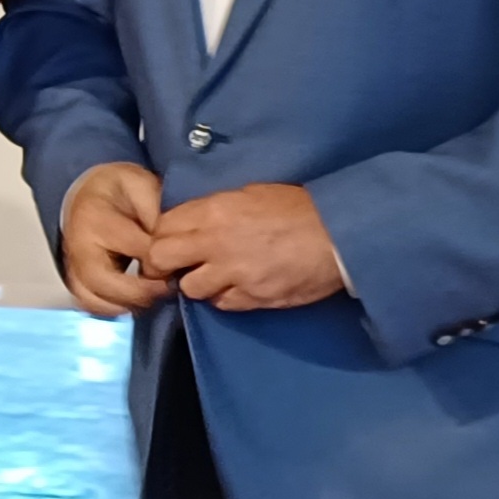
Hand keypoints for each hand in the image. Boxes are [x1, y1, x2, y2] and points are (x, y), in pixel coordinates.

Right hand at [59, 162, 168, 315]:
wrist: (90, 193)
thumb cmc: (120, 190)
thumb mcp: (141, 185)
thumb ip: (156, 211)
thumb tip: (172, 243)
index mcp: (97, 218)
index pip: (133, 247)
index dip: (160, 261)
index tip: (179, 265)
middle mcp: (79, 245)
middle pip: (104, 281)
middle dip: (141, 292)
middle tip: (167, 288)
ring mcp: (73, 265)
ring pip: (94, 298)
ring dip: (126, 304)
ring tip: (152, 297)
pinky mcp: (75, 278)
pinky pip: (88, 303)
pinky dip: (111, 309)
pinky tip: (133, 303)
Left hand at [145, 183, 344, 311]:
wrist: (338, 236)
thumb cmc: (297, 208)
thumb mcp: (250, 194)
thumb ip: (214, 209)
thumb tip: (190, 223)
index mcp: (215, 210)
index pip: (162, 226)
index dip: (161, 235)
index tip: (169, 241)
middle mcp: (216, 242)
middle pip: (161, 258)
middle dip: (162, 263)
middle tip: (174, 265)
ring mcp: (233, 274)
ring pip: (189, 287)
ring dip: (196, 282)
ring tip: (213, 276)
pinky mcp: (252, 298)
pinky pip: (221, 304)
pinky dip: (224, 297)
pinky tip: (237, 286)